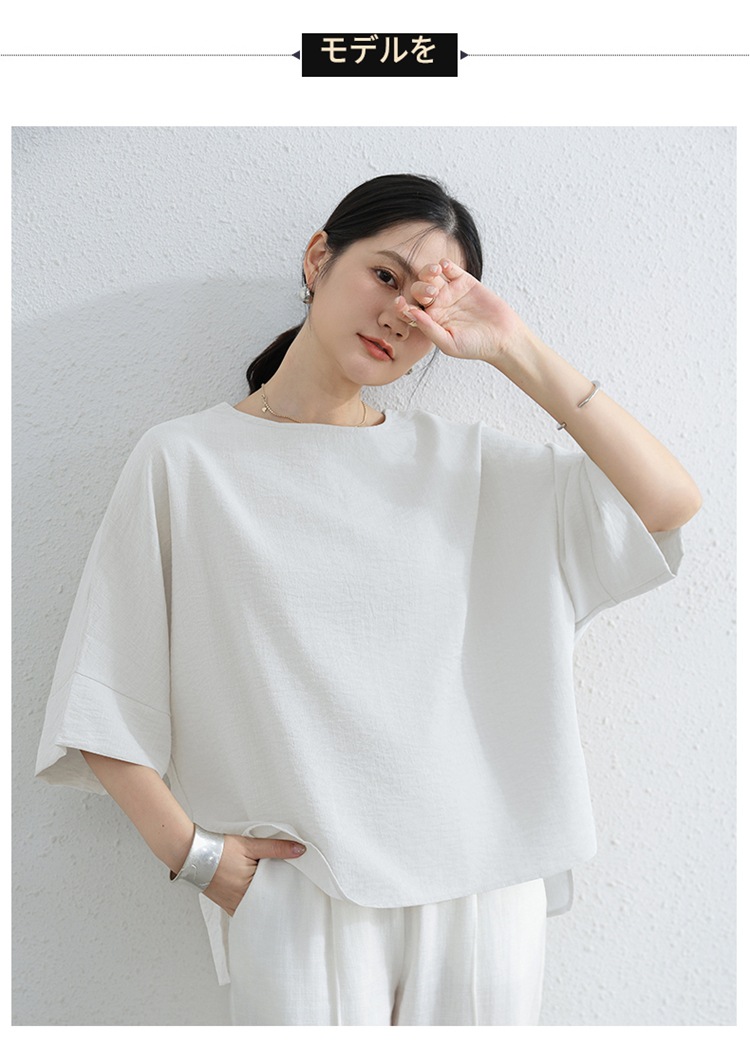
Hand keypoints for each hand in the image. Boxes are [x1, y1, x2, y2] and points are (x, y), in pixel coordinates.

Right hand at [202, 835, 305, 916]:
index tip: (297, 885)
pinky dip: (252, 903)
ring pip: (255, 907)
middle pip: (266, 903)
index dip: (287, 889)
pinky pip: (244, 908)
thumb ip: (276, 848)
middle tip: (290, 890)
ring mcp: (232, 905)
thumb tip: (301, 850)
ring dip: (264, 900)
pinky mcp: (226, 904)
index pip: (276, 895)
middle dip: (276, 897)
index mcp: (250, 890)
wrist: (193, 853)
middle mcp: (241, 902)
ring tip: (276, 892)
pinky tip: (258, 896)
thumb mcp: (251, 845)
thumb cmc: (220, 850)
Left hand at [395, 258, 531, 363]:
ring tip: (436, 273)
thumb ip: (429, 329)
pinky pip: (450, 269)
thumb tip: (411, 313)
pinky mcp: (465, 282)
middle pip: (418, 290)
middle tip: (431, 293)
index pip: (409, 310)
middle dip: (420, 288)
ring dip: (428, 272)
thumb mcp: (449, 343)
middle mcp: (437, 305)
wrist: (503, 338)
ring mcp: (450, 292)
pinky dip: (445, 264)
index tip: (400, 303)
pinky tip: (445, 267)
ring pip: (431, 276)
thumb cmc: (475, 346)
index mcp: (429, 321)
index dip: (401, 305)